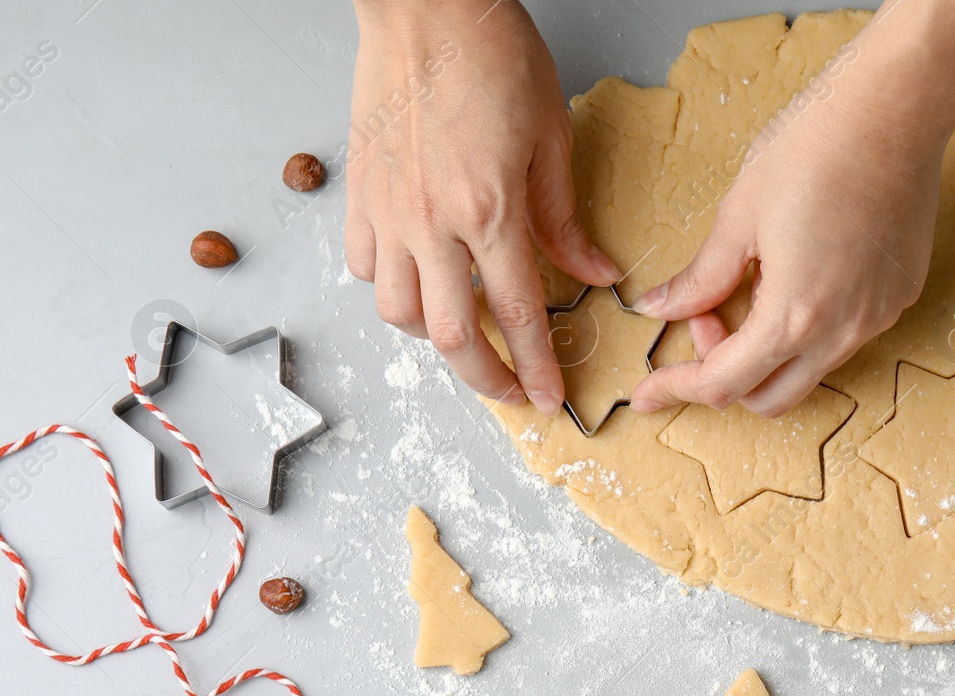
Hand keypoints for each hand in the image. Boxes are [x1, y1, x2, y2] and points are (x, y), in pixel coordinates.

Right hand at [346, 0, 618, 410]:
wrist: (424, 3)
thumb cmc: (489, 54)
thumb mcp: (551, 137)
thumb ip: (565, 219)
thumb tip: (595, 273)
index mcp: (489, 210)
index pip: (517, 315)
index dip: (536, 367)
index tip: (548, 398)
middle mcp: (432, 222)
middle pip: (452, 337)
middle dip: (486, 379)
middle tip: (510, 392)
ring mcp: (388, 212)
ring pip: (399, 313)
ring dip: (435, 337)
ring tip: (465, 333)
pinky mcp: (358, 195)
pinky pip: (363, 268)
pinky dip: (390, 289)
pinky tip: (417, 281)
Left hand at [629, 81, 944, 417]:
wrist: (894, 110)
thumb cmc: (817, 148)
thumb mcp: (739, 215)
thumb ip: (702, 277)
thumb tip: (663, 307)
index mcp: (794, 315)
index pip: (722, 384)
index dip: (677, 389)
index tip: (649, 390)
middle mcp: (842, 331)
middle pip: (769, 398)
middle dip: (725, 373)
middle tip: (706, 316)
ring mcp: (878, 317)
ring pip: (809, 369)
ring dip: (769, 349)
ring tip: (756, 281)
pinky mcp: (899, 296)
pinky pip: (845, 336)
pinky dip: (810, 325)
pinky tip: (800, 271)